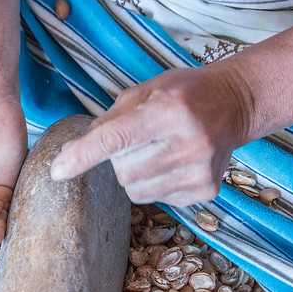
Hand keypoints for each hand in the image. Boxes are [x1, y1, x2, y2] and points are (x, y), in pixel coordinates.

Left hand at [50, 66, 250, 205]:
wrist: (235, 104)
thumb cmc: (183, 94)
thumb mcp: (145, 91)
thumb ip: (108, 120)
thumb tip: (72, 154)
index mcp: (170, 110)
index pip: (116, 138)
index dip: (83, 155)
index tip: (57, 170)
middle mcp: (189, 142)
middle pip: (122, 171)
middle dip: (119, 159)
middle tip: (140, 140)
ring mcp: (200, 170)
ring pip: (136, 191)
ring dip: (134, 174)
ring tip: (157, 151)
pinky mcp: (206, 190)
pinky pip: (157, 200)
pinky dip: (155, 184)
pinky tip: (173, 162)